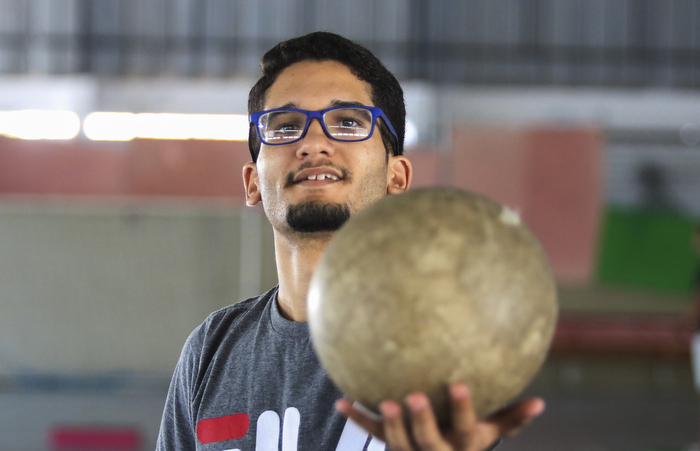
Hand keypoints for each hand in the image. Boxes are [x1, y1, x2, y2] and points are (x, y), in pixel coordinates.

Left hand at [335, 383, 544, 450]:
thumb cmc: (469, 442)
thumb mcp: (491, 434)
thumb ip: (512, 419)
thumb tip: (541, 402)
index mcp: (464, 446)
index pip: (467, 429)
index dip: (464, 409)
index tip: (459, 383)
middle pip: (429, 442)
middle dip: (421, 421)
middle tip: (412, 396)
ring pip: (399, 445)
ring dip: (390, 426)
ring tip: (384, 402)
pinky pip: (373, 435)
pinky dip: (357, 418)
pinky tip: (342, 401)